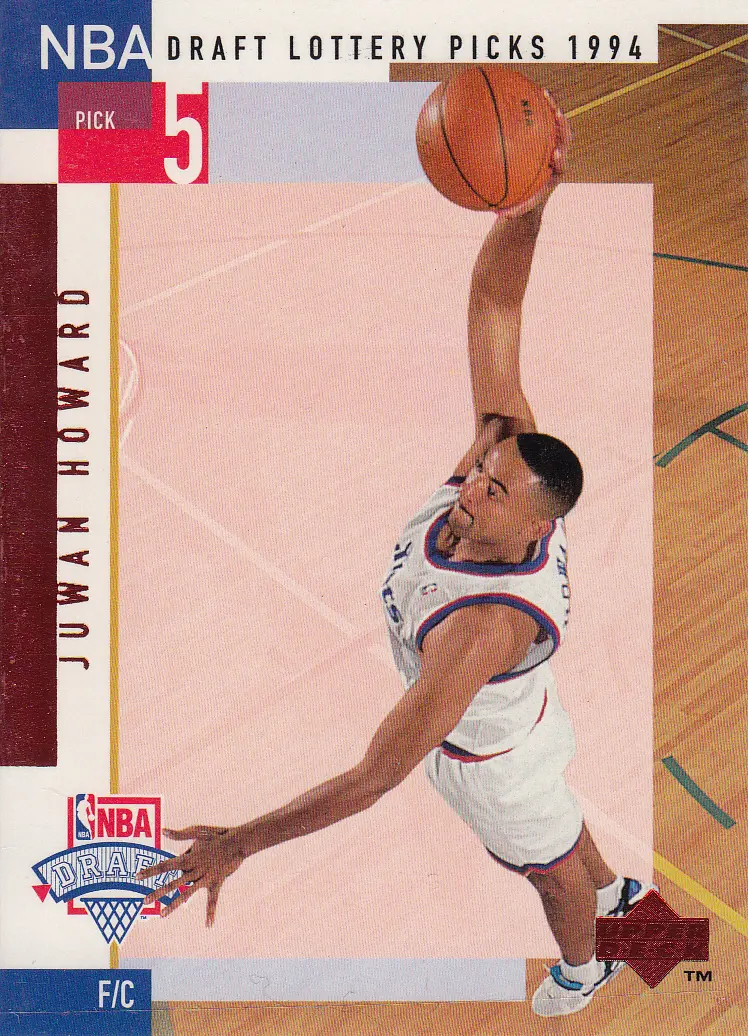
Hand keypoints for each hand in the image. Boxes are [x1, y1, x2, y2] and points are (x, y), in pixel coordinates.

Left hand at [138, 825, 245, 925]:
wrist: (238, 841)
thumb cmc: (217, 834)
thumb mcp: (197, 831)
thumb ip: (179, 834)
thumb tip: (163, 830)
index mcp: (189, 857)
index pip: (166, 865)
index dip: (152, 870)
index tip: (138, 875)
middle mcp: (195, 870)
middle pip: (173, 882)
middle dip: (157, 892)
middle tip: (143, 901)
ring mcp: (205, 878)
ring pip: (187, 894)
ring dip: (173, 905)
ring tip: (161, 916)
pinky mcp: (216, 883)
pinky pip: (213, 900)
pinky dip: (211, 912)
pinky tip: (208, 925)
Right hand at [497, 89, 570, 219]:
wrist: (535, 192)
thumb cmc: (526, 201)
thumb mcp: (519, 207)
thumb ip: (513, 211)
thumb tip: (499, 216)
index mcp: (555, 174)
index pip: (561, 166)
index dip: (560, 159)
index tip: (555, 154)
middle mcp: (558, 157)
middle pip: (565, 138)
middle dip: (562, 127)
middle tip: (556, 115)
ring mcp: (554, 144)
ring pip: (558, 124)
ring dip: (553, 109)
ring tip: (544, 94)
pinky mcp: (548, 137)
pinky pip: (545, 120)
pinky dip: (539, 109)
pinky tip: (527, 94)